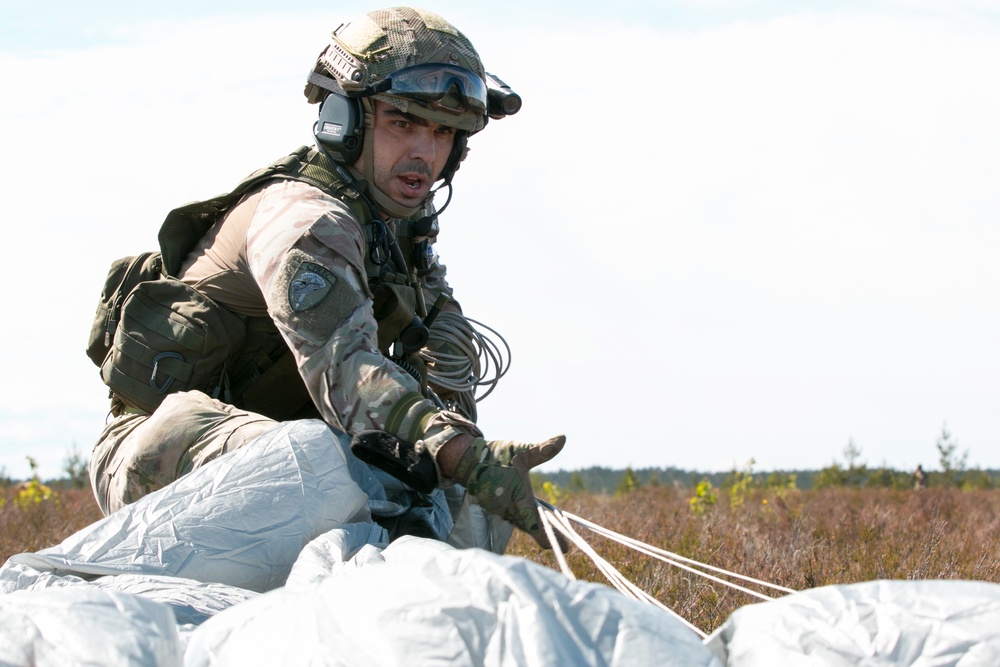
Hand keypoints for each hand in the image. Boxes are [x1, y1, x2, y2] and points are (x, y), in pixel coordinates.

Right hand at [448, 435, 565, 548]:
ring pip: (520, 523)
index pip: (536, 525)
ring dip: (532, 526)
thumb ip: (543, 449)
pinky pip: (511, 517)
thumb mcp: (521, 450)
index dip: (550, 539)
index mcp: (518, 498)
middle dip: (545, 534)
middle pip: (530, 528)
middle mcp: (508, 509)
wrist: (466, 459)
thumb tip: (563, 438)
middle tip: (562, 542)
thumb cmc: (495, 455)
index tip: (565, 548)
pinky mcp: (493, 507)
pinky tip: (528, 514)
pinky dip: (521, 518)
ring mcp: (499, 510)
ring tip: (549, 529)